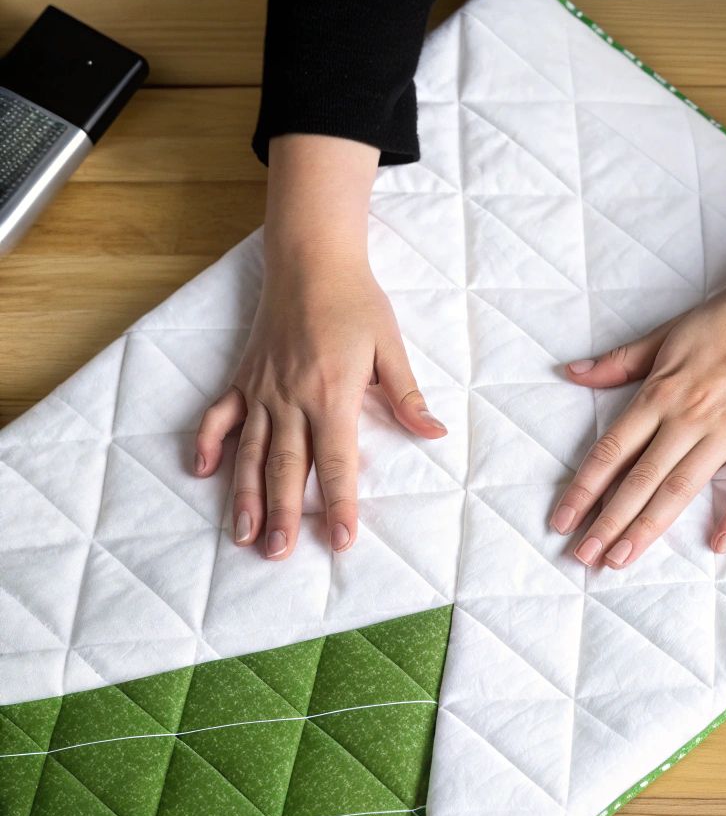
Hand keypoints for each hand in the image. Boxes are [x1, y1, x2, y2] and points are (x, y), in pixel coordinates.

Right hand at [193, 135, 445, 558]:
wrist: (310, 260)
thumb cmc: (356, 303)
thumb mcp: (390, 348)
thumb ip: (407, 396)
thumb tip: (434, 434)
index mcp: (332, 395)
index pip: (337, 462)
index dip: (338, 504)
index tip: (340, 541)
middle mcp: (291, 399)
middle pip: (285, 468)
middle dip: (283, 515)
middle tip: (279, 555)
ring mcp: (262, 389)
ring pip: (249, 452)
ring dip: (244, 496)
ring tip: (243, 535)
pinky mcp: (243, 377)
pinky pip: (220, 414)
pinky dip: (208, 442)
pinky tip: (201, 472)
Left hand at [550, 268, 725, 568]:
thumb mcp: (668, 332)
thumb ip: (621, 361)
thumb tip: (571, 372)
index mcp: (662, 391)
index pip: (612, 449)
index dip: (584, 488)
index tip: (562, 520)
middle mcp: (689, 416)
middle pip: (641, 478)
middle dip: (609, 521)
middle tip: (585, 557)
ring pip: (683, 486)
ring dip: (650, 526)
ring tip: (623, 559)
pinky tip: (719, 544)